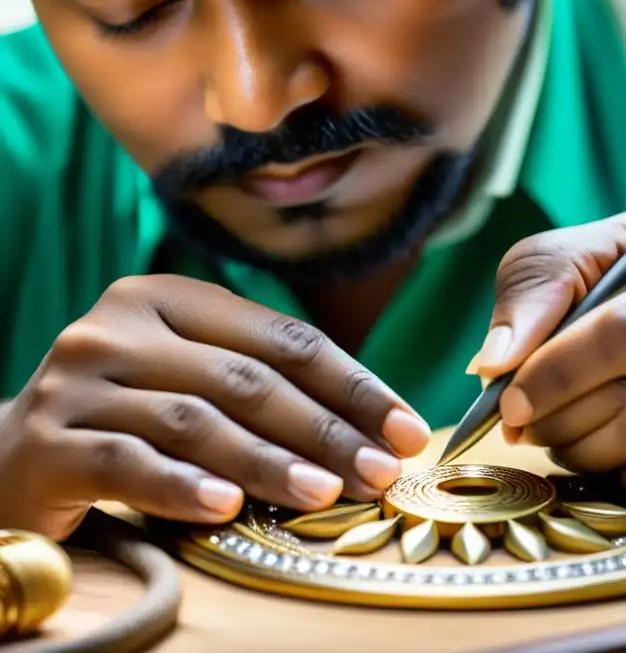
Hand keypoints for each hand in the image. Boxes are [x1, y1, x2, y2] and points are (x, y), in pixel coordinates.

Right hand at [0, 275, 429, 539]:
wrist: (12, 456)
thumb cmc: (130, 415)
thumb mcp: (193, 377)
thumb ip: (262, 382)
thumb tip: (375, 423)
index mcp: (169, 298)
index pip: (283, 339)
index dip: (353, 384)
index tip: (405, 428)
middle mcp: (119, 326)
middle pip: (247, 378)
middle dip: (325, 427)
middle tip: (379, 469)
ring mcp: (78, 381)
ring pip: (196, 420)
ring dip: (270, 460)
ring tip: (327, 491)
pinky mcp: (47, 441)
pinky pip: (130, 463)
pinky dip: (184, 486)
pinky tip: (229, 507)